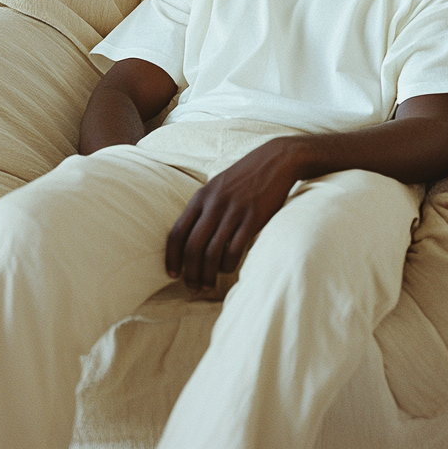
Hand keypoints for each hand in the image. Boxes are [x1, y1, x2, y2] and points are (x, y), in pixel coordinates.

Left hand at [165, 137, 305, 291]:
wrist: (275, 160)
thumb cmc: (245, 175)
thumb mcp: (217, 184)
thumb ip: (204, 206)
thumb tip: (191, 235)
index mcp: (201, 197)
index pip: (177, 232)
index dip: (172, 257)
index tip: (172, 274)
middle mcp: (214, 205)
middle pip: (192, 247)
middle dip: (189, 272)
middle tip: (191, 287)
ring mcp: (233, 212)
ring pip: (212, 253)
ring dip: (207, 274)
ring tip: (207, 286)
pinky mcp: (253, 218)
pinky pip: (235, 250)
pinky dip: (228, 266)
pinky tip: (228, 270)